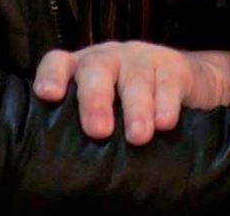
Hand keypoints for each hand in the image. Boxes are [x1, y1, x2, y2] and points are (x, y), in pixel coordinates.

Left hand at [33, 40, 229, 145]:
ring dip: (135, 108)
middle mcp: (108, 58)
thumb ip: (80, 125)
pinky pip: (168, 83)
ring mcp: (140, 59)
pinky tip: (164, 124)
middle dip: (95, 99)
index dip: (51, 75)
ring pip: (135, 78)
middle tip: (98, 130)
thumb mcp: (102, 107)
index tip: (48, 95)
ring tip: (137, 137)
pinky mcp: (172, 67)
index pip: (58, 62)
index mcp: (82, 67)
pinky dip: (166, 104)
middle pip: (96, 68)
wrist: (182, 79)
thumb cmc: (125, 101)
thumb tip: (64, 170)